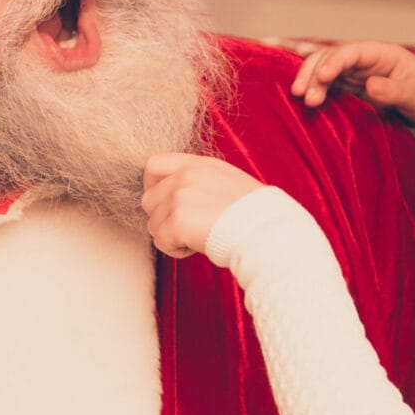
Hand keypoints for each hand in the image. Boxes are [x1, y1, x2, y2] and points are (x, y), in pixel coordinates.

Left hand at [142, 153, 264, 258]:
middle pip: (148, 201)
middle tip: (189, 228)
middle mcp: (185, 177)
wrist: (265, 229)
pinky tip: (197, 247)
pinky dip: (176, 250)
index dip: (153, 187)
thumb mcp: (225, 181)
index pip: (153, 166)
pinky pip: (161, 242)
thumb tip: (173, 197)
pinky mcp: (178, 221)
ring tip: (197, 237)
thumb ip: (196, 182)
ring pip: (153, 224)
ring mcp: (179, 198)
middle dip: (163, 218)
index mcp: (197, 165)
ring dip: (171, 236)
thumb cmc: (252, 213)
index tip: (166, 204)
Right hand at [291, 41, 414, 126]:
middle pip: (329, 58)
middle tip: (304, 96)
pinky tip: (305, 103)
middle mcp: (363, 61)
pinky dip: (314, 92)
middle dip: (313, 73)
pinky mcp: (349, 89)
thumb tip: (370, 85)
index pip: (350, 52)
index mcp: (381, 54)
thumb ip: (394, 90)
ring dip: (309, 81)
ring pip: (322, 70)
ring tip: (301, 100)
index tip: (323, 78)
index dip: (334, 62)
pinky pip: (326, 86)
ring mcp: (354, 74)